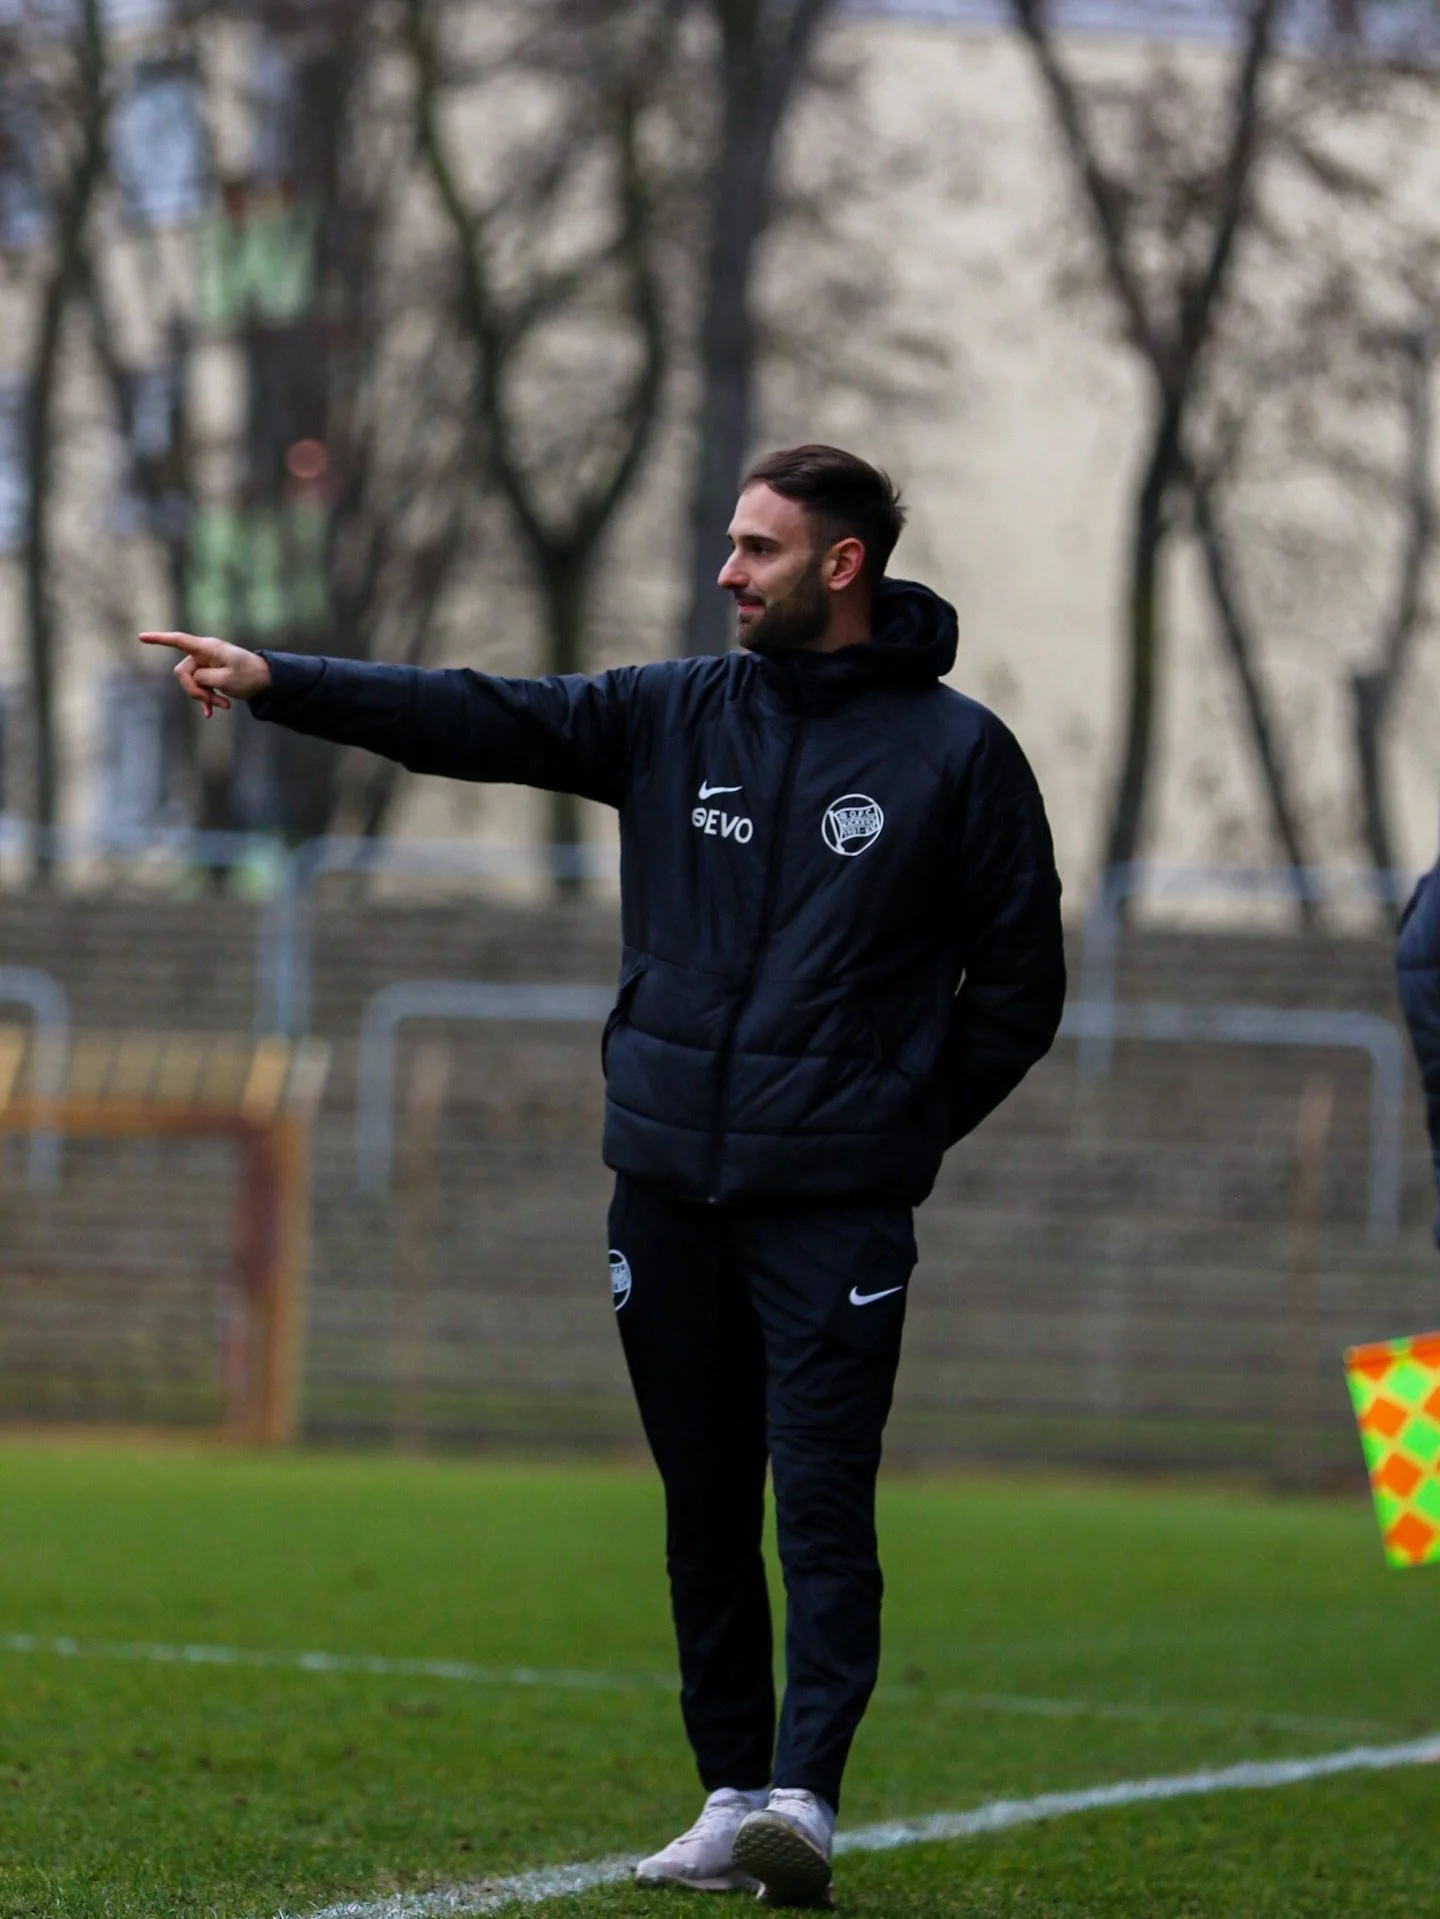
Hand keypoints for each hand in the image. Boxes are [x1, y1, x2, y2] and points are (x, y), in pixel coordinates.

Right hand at [138, 630, 271, 717]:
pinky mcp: (209, 674)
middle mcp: (204, 653)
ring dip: (204, 697)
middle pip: (183, 672)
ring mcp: (206, 664)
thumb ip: (204, 678)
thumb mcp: (227, 680)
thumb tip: (194, 679)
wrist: (266, 680)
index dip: (159, 640)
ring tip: (223, 706)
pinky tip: (211, 713)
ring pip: (191, 683)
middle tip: (213, 703)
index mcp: (208, 648)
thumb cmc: (249, 675)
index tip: (141, 637)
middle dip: (194, 690)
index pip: (179, 641)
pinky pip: (199, 687)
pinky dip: (206, 699)